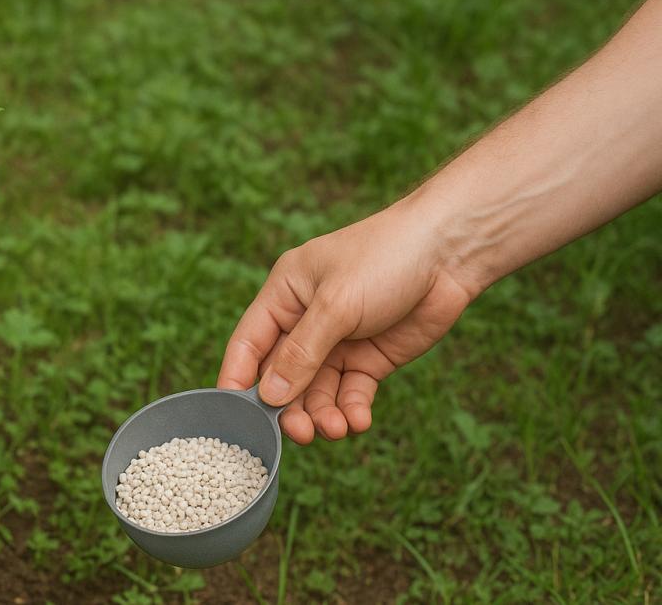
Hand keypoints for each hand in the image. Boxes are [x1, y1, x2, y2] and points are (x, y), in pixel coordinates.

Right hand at [216, 200, 475, 443]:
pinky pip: (350, 393)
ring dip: (323, 414)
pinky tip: (358, 422)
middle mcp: (305, 322)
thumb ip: (301, 352)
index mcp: (284, 295)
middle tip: (301, 433)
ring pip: (317, 391)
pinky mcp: (370, 358)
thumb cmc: (384, 258)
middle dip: (289, 407)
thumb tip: (269, 396)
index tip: (235, 419)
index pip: (249, 344)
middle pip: (283, 377)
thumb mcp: (336, 304)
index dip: (239, 380)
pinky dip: (351, 410)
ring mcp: (338, 343)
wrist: (450, 252)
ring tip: (336, 429)